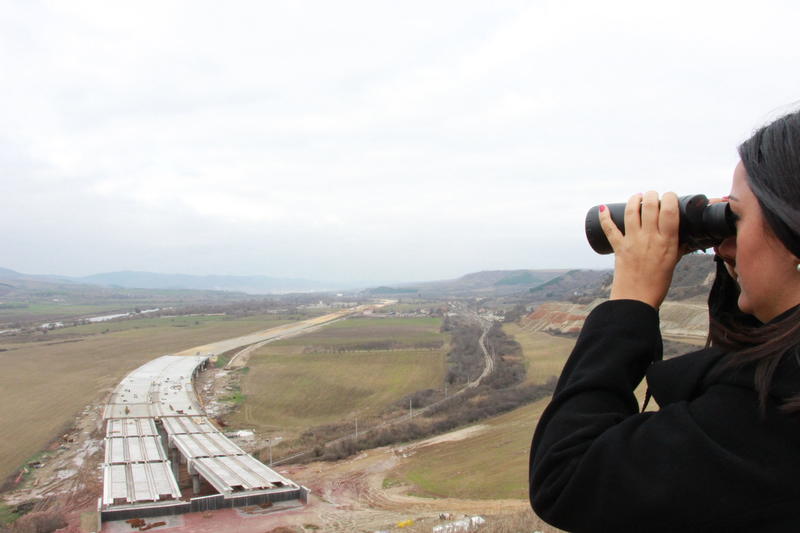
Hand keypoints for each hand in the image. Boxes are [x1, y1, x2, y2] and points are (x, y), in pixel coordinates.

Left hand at [599, 191, 680, 308]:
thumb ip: (678, 247)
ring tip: (637, 196)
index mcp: (667, 242)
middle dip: (651, 195)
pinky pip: (609, 229)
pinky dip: (604, 217)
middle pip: (650, 206)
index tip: (669, 195)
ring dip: (633, 200)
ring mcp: (633, 242)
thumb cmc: (658, 283)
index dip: (669, 198)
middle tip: (652, 195)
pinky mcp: (619, 248)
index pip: (670, 211)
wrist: (636, 300)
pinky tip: (603, 208)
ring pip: (632, 212)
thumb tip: (685, 237)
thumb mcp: (674, 262)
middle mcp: (650, 238)